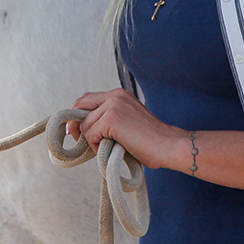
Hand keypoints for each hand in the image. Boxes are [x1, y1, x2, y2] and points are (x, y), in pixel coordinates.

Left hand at [70, 89, 189, 170]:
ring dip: (90, 140)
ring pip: (84, 124)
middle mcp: (114, 95)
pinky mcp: (112, 119)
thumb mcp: (127, 122)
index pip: (87, 99)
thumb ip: (108, 119)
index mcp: (119, 94)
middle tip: (79, 140)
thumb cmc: (149, 141)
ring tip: (106, 147)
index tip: (80, 132)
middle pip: (80, 106)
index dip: (79, 116)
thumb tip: (83, 129)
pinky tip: (110, 149)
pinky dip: (95, 146)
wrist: (168, 145)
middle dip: (76, 124)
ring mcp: (113, 105)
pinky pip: (90, 134)